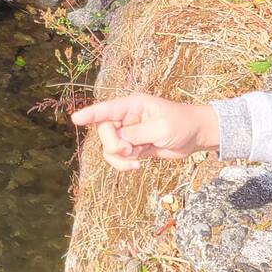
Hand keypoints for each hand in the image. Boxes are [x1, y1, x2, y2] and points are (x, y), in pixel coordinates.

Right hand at [69, 93, 219, 169]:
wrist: (196, 136)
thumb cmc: (182, 124)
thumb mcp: (161, 128)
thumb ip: (137, 134)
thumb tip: (119, 140)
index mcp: (133, 105)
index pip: (107, 109)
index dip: (90, 114)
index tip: (75, 119)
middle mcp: (127, 118)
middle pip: (105, 132)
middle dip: (114, 145)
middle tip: (131, 151)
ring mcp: (129, 133)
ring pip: (109, 148)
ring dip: (119, 158)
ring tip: (136, 161)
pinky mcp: (133, 147)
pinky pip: (118, 157)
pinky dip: (123, 164)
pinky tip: (137, 166)